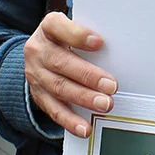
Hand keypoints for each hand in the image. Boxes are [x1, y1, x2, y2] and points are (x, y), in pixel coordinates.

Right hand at [23, 12, 117, 137]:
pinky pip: (54, 110)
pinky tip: (85, 127)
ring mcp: (36, 74)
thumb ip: (88, 36)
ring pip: (59, 87)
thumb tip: (119, 49)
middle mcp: (38, 50)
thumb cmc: (65, 39)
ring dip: (83, 98)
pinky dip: (70, 121)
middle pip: (61, 62)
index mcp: (49, 28)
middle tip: (111, 86)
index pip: (58, 27)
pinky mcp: (38, 95)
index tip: (100, 43)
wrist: (39, 53)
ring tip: (104, 105)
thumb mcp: (72, 30)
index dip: (78, 35)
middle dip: (88, 76)